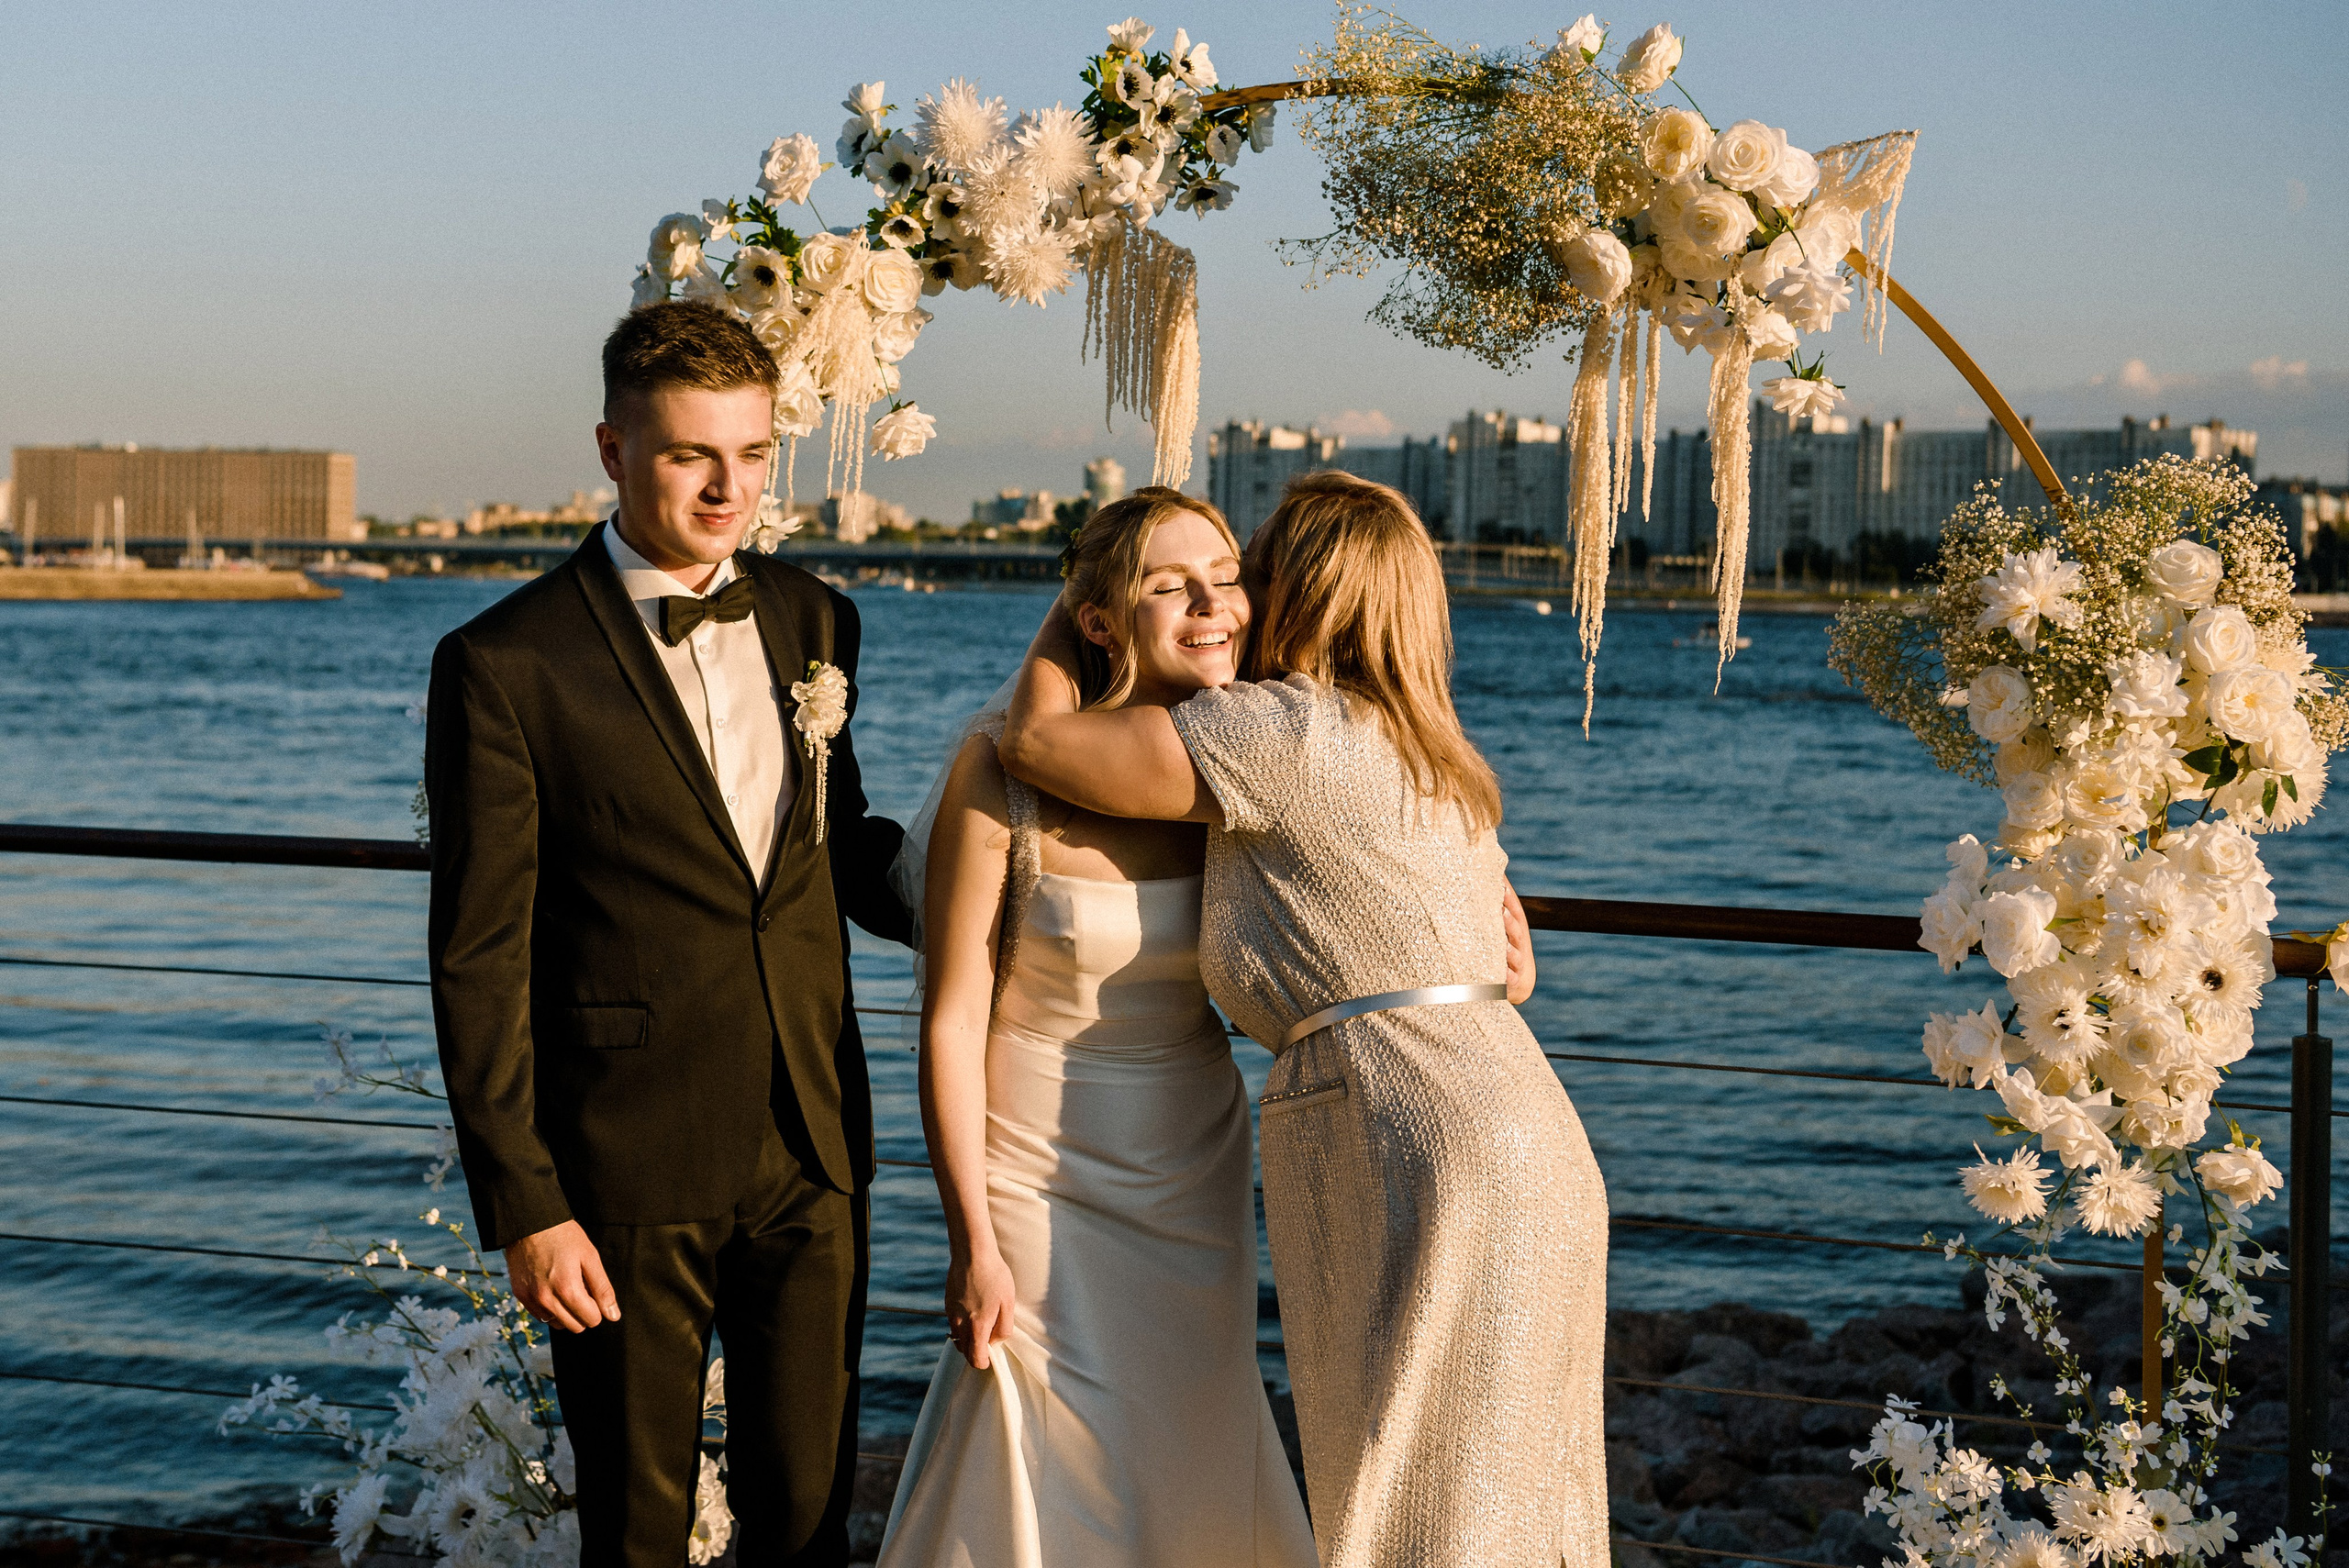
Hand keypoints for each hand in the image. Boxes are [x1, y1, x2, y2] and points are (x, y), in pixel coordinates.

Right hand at [505, 1220, 619, 1333]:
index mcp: (567, 1290)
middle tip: (581, 1287)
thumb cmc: (564, 1236)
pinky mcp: (520, 1296)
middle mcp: (546, 1299)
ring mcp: (531, 1299)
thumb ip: (603, 1289)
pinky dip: (550, 1308)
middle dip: (584, 1311)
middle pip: (575, 1327)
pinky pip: (540, 1316)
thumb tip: (613, 1316)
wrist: (530, 1222)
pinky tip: (552, 1288)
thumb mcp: (590, 1257)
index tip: (593, 1290)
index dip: (598, 1306)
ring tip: (566, 1287)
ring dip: (566, 1313)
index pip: (592, 1319)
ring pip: (557, 1324)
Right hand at [945, 1250, 1018, 1370]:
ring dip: (969, 1339)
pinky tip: (974, 1309)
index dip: (984, 1362)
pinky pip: (954, 1324)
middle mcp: (961, 1324)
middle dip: (977, 1352)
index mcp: (977, 1326)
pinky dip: (963, 1326)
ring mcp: (952, 1314)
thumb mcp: (1008, 1302)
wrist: (972, 1253)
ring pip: (958, 1339)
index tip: (991, 1356)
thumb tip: (995, 1341)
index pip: (976, 1359)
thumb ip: (1003, 1328)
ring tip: (983, 1322)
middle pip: (965, 1352)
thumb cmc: (994, 1276)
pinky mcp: (948, 1304)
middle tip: (990, 1338)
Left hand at [1502, 880, 1536, 1005]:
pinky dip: (1507, 978)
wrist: (1518, 984)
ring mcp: (1518, 965)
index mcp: (1515, 929)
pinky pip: (1510, 981)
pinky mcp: (1513, 984)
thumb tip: (1493, 872)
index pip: (1515, 913)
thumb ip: (1498, 903)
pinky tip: (1503, 975)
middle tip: (1501, 912)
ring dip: (1510, 951)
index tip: (1500, 888)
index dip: (1509, 901)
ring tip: (1505, 945)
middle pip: (1516, 933)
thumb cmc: (1504, 947)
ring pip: (1515, 957)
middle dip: (1509, 922)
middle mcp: (1519, 945)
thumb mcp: (1501, 926)